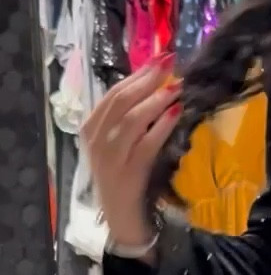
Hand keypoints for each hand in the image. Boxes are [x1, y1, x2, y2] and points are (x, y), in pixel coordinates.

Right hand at [81, 61, 181, 245]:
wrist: (121, 216)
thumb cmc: (123, 177)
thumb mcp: (117, 144)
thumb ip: (127, 118)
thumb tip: (155, 84)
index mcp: (91, 128)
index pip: (114, 93)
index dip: (138, 74)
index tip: (159, 58)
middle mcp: (97, 139)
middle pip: (122, 101)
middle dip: (147, 79)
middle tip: (170, 62)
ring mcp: (111, 156)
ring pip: (132, 119)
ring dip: (156, 100)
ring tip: (176, 86)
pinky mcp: (129, 172)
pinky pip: (146, 143)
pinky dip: (161, 126)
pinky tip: (176, 113)